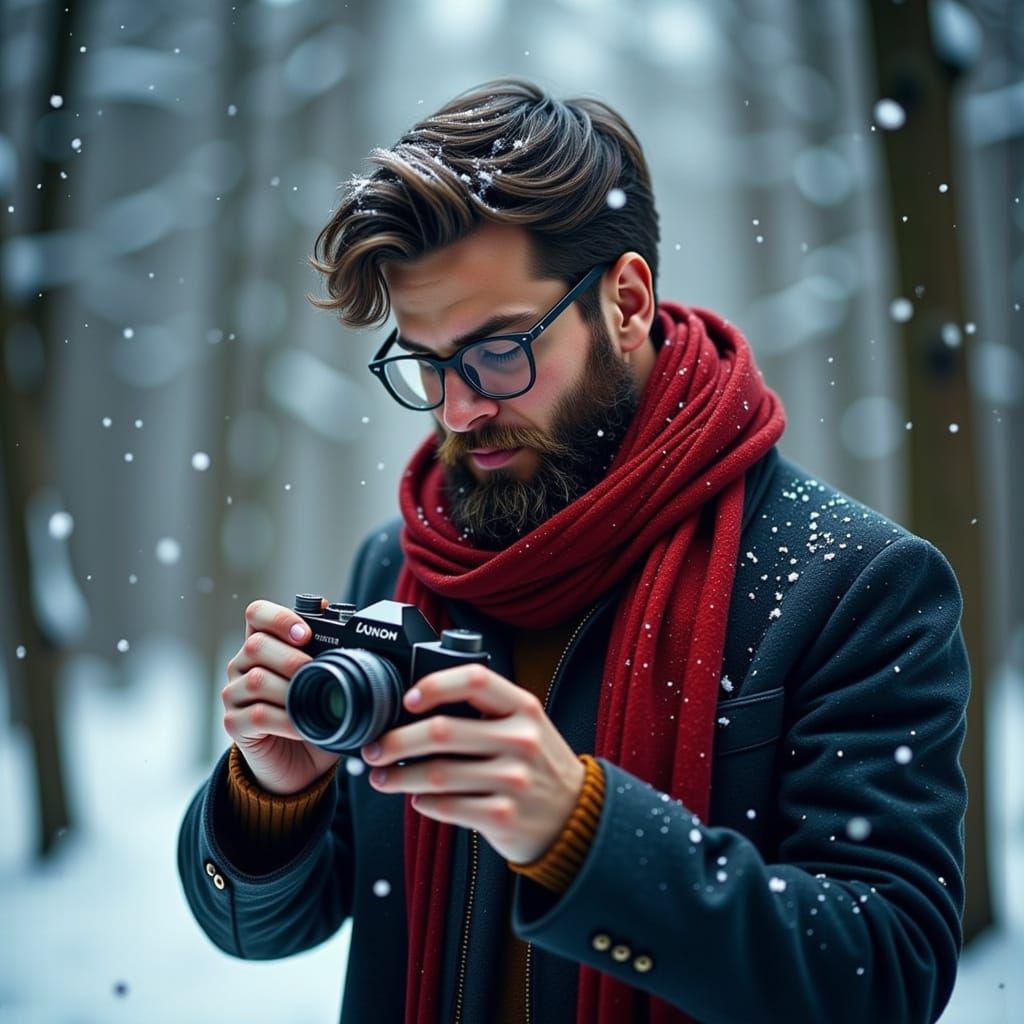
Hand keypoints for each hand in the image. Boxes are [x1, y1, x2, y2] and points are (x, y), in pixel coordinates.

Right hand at [222, 599, 340, 794]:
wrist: (300, 763)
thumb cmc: (314, 714)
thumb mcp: (327, 681)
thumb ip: (331, 654)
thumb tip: (351, 626)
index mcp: (264, 645)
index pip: (257, 614)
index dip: (279, 617)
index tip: (306, 633)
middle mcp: (243, 665)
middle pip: (256, 645)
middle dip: (292, 657)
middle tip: (315, 672)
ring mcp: (234, 694)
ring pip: (255, 680)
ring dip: (290, 690)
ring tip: (311, 702)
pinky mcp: (234, 724)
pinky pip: (257, 715)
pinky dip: (286, 720)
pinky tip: (303, 726)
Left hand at [360, 664, 585, 863]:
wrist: (575, 817)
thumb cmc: (538, 766)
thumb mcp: (527, 725)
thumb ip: (486, 711)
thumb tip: (418, 710)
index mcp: (524, 708)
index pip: (474, 680)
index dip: (434, 685)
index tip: (407, 699)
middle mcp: (521, 739)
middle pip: (442, 731)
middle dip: (396, 740)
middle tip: (376, 747)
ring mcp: (513, 780)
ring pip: (436, 774)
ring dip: (398, 776)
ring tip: (382, 776)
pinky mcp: (503, 816)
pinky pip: (447, 806)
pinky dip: (423, 803)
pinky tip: (416, 798)